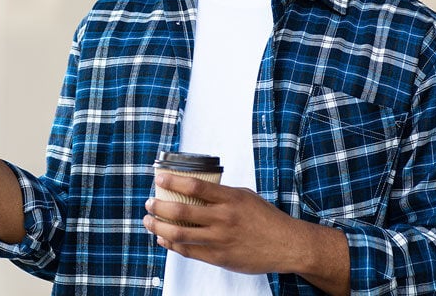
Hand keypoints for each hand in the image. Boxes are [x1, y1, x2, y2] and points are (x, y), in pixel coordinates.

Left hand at [143, 173, 301, 274]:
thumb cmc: (266, 219)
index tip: (159, 178)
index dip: (173, 181)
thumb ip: (222, 194)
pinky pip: (189, 251)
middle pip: (182, 210)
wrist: (287, 245)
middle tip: (149, 203)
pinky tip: (163, 239)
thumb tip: (197, 189)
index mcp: (230, 199)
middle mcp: (223, 218)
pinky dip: (172, 245)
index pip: (195, 185)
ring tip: (149, 221)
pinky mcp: (220, 257)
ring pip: (180, 234)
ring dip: (159, 227)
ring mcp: (220, 239)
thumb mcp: (246, 197)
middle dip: (159, 206)